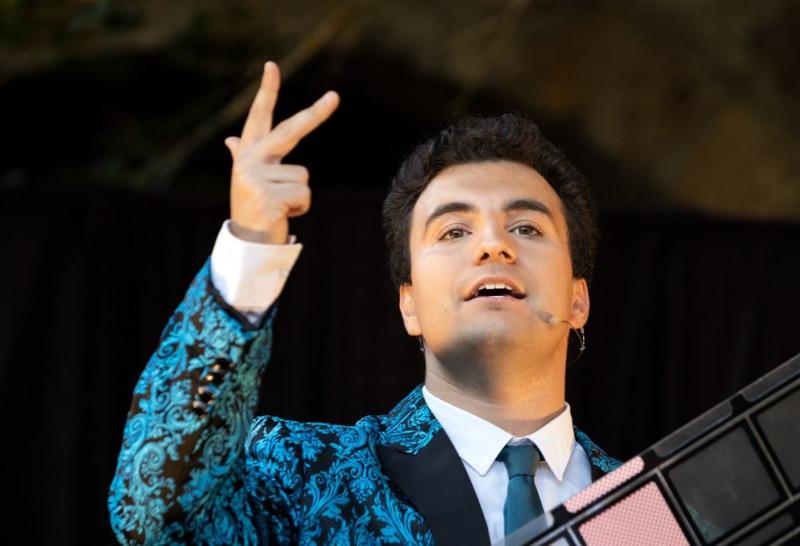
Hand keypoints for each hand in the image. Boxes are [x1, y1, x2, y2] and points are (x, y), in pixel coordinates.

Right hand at [224, 61, 339, 243]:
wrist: (247, 244)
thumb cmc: (253, 208)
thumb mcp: (247, 179)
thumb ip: (242, 156)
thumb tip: (230, 140)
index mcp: (248, 153)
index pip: (259, 116)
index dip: (266, 91)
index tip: (272, 66)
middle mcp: (250, 160)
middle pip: (291, 131)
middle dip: (316, 113)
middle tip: (335, 96)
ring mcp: (257, 178)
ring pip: (303, 177)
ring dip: (299, 197)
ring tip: (279, 207)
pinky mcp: (267, 197)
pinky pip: (304, 197)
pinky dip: (299, 209)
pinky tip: (281, 215)